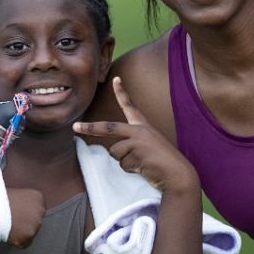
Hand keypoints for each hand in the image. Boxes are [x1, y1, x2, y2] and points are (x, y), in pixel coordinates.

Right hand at [7, 188, 45, 248]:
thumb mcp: (17, 194)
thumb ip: (25, 202)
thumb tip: (23, 210)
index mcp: (38, 198)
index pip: (37, 210)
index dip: (26, 213)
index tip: (18, 213)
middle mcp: (40, 210)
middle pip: (35, 222)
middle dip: (25, 223)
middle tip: (12, 220)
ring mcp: (36, 225)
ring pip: (30, 233)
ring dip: (21, 232)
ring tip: (9, 224)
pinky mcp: (28, 237)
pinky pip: (24, 243)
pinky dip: (16, 241)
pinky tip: (9, 232)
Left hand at [73, 77, 199, 194]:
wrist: (178, 174)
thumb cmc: (163, 163)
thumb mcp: (148, 147)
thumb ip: (132, 144)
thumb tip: (113, 152)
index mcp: (143, 126)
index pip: (130, 106)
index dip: (122, 92)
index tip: (115, 79)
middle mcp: (140, 130)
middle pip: (109, 127)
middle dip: (90, 127)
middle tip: (74, 127)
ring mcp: (138, 141)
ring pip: (115, 152)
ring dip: (125, 162)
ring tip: (142, 163)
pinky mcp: (137, 153)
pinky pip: (123, 164)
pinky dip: (131, 170)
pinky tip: (145, 168)